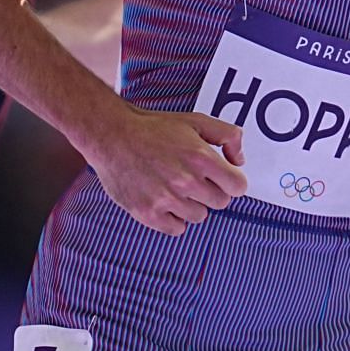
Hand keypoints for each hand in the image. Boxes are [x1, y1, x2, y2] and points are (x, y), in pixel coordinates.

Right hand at [87, 105, 246, 235]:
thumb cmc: (151, 128)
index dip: (230, 181)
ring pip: (199, 216)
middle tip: (191, 178)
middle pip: (220, 203)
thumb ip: (227, 135)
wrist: (110, 134)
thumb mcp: (194, 121)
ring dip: (190, 204)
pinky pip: (176, 229)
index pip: (238, 187)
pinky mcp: (148, 213)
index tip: (219, 177)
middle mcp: (186, 180)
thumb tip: (239, 160)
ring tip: (173, 186)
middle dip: (210, 191)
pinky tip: (163, 199)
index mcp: (201, 157)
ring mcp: (166, 198)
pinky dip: (173, 218)